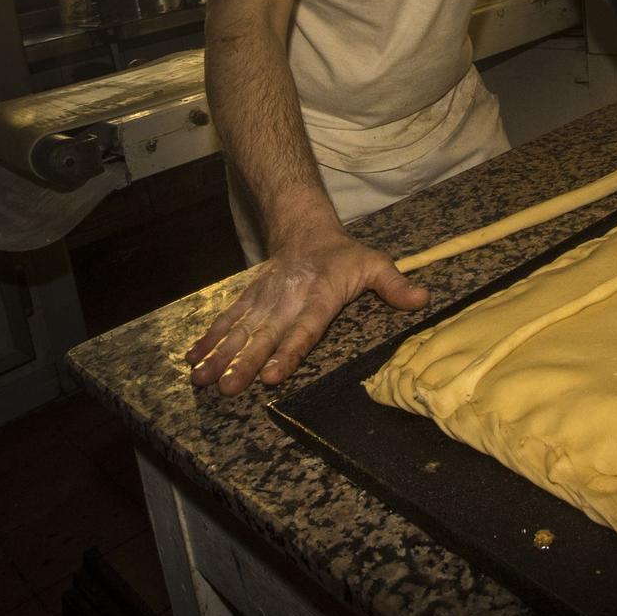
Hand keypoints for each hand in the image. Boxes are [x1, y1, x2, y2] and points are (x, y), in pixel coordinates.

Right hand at [184, 225, 426, 394]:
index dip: (288, 352)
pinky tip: (193, 359)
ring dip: (219, 356)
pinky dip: (209, 339)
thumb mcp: (374, 264)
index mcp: (318, 296)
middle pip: (264, 336)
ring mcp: (264, 301)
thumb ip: (395, 285)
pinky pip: (227, 321)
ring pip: (239, 331)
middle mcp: (286, 301)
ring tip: (200, 379)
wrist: (304, 227)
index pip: (304, 329)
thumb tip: (423, 299)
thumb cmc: (343, 255)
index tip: (272, 376)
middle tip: (225, 388)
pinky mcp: (250, 300)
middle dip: (243, 364)